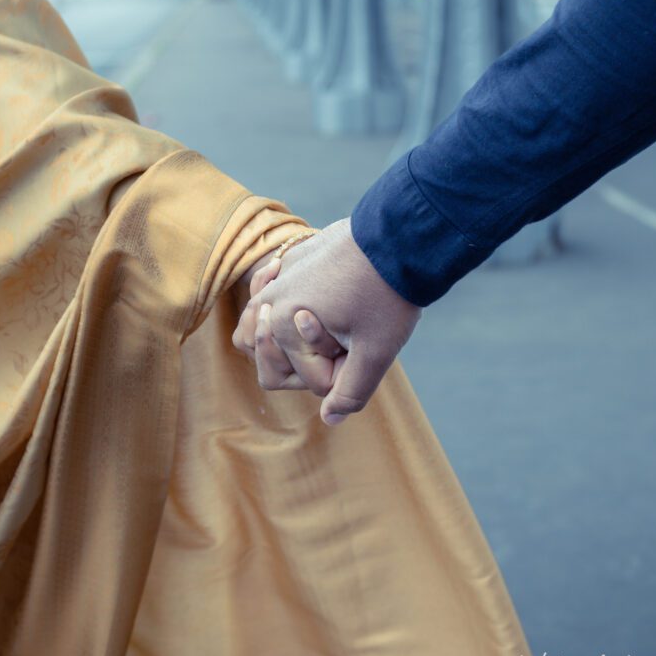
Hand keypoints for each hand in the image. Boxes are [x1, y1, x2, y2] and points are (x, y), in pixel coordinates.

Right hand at [237, 219, 421, 425]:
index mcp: (282, 326)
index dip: (340, 376)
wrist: (398, 236)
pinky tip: (305, 303)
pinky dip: (280, 304)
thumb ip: (351, 392)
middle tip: (344, 344)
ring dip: (283, 340)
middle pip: (271, 362)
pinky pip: (267, 293)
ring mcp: (276, 278)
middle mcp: (270, 302)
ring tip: (318, 332)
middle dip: (310, 363)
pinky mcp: (290, 260)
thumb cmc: (386, 295)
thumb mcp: (376, 352)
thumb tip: (330, 420)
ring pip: (257, 327)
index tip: (362, 352)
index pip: (308, 380)